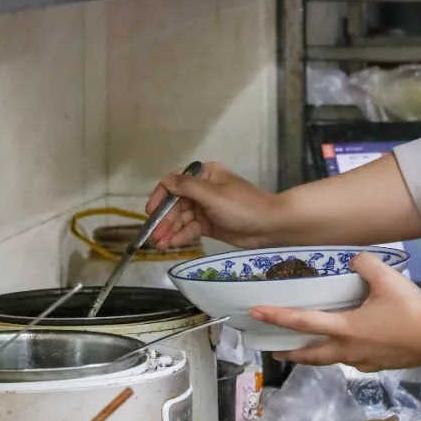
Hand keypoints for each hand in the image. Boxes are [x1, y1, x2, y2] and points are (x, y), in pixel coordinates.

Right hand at [145, 162, 282, 249]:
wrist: (270, 226)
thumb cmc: (243, 206)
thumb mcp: (213, 195)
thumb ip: (187, 187)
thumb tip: (165, 180)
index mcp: (205, 175)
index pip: (175, 183)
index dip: (160, 197)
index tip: (150, 212)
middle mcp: (203, 190)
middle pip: (176, 204)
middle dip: (164, 220)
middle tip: (154, 237)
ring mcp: (206, 208)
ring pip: (181, 219)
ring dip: (170, 231)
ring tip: (160, 245)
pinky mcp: (209, 224)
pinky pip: (190, 229)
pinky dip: (181, 236)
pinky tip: (172, 244)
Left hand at [251, 252, 420, 379]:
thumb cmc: (409, 312)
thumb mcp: (386, 279)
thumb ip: (365, 264)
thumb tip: (354, 261)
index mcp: (344, 328)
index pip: (303, 321)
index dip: (277, 316)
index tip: (255, 314)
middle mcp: (347, 349)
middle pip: (310, 354)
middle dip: (290, 352)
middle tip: (274, 350)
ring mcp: (362, 361)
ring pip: (329, 360)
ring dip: (313, 356)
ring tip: (305, 350)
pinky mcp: (377, 365)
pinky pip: (351, 361)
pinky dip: (339, 355)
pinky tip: (346, 348)